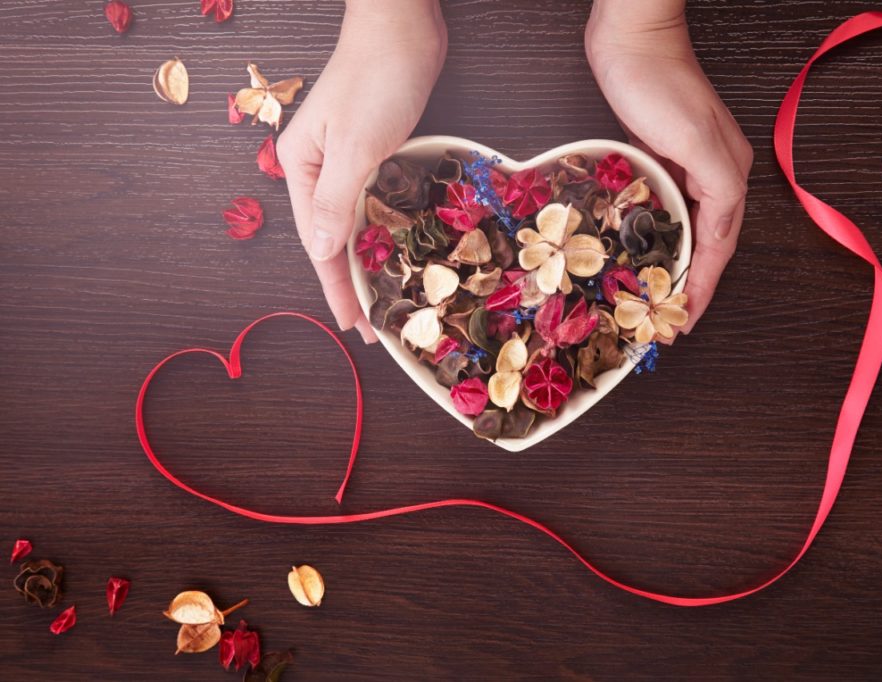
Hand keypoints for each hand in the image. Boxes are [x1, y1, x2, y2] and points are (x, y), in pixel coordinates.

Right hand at [277, 0, 446, 341]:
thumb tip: (318, 252)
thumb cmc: (377, 78)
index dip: (337, 289)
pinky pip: (375, 203)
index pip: (318, 245)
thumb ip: (336, 202)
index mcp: (302, 169)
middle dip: (352, 283)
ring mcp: (345, 161)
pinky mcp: (373, 151)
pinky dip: (385, 231)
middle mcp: (317, 169)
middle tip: (375, 325)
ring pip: (355, 225)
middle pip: (333, 240)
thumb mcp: (355, 146)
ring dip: (370, 261)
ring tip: (388, 300)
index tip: (353, 326)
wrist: (402, 25)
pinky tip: (398, 252)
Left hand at [586, 1, 751, 334]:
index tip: (683, 323)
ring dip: (675, 265)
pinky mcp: (661, 160)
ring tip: (656, 298)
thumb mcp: (695, 139)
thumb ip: (718, 190)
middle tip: (668, 321)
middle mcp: (714, 176)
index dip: (703, 289)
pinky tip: (641, 253)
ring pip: (686, 231)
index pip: (719, 248)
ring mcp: (688, 168)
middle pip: (707, 244)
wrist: (632, 40)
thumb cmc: (659, 84)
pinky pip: (664, 212)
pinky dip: (657, 238)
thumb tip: (720, 237)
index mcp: (729, 176)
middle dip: (691, 285)